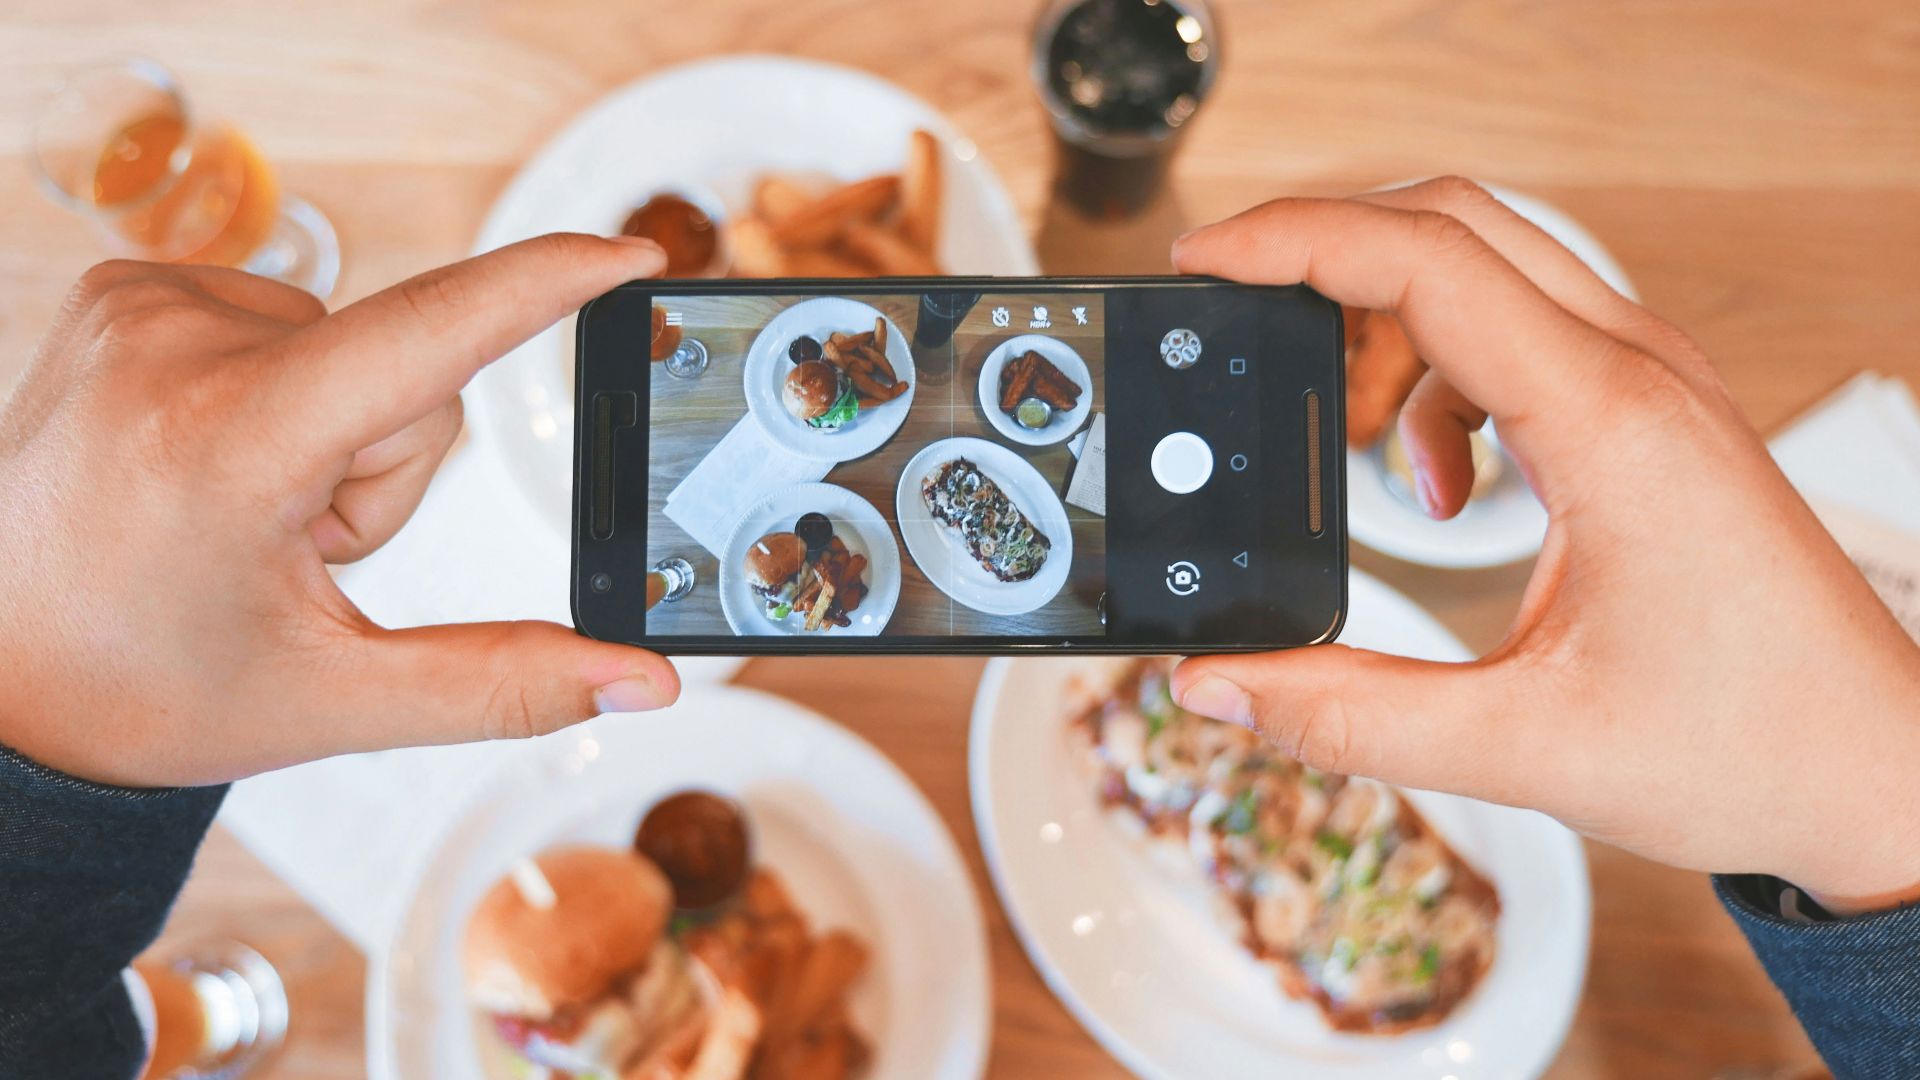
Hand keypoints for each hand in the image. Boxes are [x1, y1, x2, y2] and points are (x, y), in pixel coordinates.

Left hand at [0, 235, 679, 786]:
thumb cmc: (140, 689)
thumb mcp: (333, 700)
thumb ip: (506, 684)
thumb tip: (642, 682)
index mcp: (228, 444)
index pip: (430, 334)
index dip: (547, 286)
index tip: (631, 254)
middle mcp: (174, 345)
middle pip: (406, 374)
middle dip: (387, 468)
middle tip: (294, 550)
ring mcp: (140, 306)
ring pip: (353, 348)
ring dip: (334, 436)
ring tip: (242, 512)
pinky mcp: (126, 290)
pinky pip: (287, 323)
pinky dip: (282, 397)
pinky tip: (214, 463)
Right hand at [1169, 178, 1919, 912]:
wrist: (1877, 772)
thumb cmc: (1753, 746)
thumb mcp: (1524, 746)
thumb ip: (1351, 717)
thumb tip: (1221, 683)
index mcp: (1609, 425)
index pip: (1428, 263)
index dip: (1296, 242)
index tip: (1206, 261)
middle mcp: (1638, 375)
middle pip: (1454, 224)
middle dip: (1326, 250)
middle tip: (1237, 309)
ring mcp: (1652, 385)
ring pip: (1488, 269)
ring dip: (1387, 321)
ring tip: (1341, 433)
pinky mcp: (1651, 415)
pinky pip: (1519, 334)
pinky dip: (1442, 379)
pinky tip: (1441, 484)